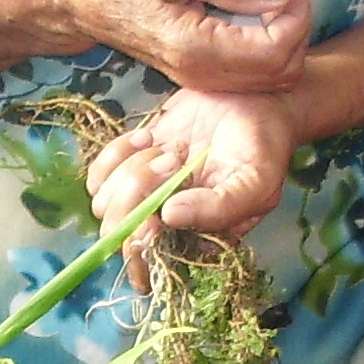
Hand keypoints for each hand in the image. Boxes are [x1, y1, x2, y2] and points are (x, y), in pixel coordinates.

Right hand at [42, 0, 311, 92]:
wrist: (77, 3)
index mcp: (199, 50)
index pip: (276, 48)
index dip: (296, 13)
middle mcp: (205, 75)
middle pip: (283, 68)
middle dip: (297, 25)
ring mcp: (203, 79)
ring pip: (272, 74)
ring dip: (286, 34)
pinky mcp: (201, 73)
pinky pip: (252, 70)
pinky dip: (269, 42)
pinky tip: (259, 7)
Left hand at [86, 87, 297, 268]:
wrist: (255, 100)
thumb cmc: (264, 146)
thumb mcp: (256, 181)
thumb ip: (220, 208)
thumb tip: (170, 217)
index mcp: (198, 240)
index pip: (152, 264)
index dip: (142, 244)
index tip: (153, 219)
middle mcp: (167, 224)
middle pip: (121, 232)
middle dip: (139, 195)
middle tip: (174, 161)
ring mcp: (145, 194)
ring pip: (107, 201)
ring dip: (134, 169)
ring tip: (172, 149)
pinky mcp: (130, 164)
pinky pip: (99, 173)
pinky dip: (118, 152)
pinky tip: (149, 136)